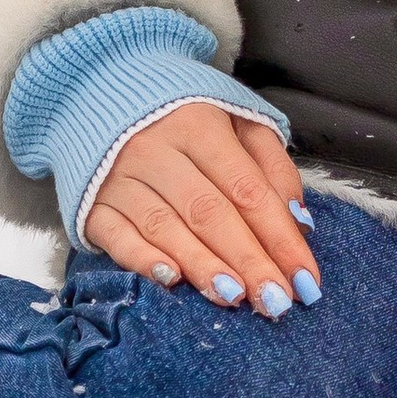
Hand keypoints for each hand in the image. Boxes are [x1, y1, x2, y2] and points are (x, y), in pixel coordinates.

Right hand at [85, 103, 323, 314]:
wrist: (98, 96)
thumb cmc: (183, 116)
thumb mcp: (236, 119)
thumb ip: (270, 165)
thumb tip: (297, 219)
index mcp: (198, 124)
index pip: (246, 189)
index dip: (279, 236)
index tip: (305, 278)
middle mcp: (156, 150)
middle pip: (209, 213)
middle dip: (248, 262)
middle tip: (277, 301)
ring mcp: (119, 178)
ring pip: (165, 228)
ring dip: (203, 266)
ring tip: (235, 298)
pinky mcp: (91, 204)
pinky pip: (117, 238)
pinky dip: (143, 261)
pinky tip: (172, 281)